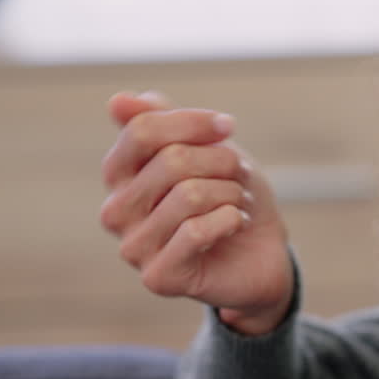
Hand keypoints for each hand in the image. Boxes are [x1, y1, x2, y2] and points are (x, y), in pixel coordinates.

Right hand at [100, 91, 293, 335]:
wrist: (262, 252)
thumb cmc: (228, 195)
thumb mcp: (204, 147)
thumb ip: (161, 121)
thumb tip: (117, 101)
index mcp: (120, 174)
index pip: (141, 130)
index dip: (192, 122)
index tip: (228, 126)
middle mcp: (116, 211)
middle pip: (171, 160)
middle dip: (221, 162)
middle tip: (238, 178)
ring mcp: (133, 247)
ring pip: (189, 194)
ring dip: (231, 193)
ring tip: (236, 204)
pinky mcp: (158, 277)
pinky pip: (196, 230)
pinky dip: (230, 219)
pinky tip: (234, 226)